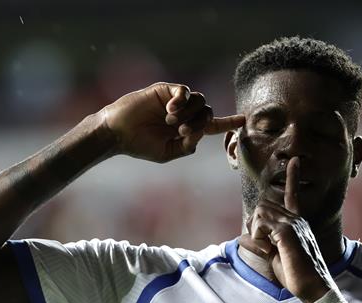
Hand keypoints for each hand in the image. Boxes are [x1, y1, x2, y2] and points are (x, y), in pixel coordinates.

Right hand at [102, 82, 244, 162]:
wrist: (118, 133)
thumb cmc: (140, 145)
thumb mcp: (167, 153)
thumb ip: (187, 146)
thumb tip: (201, 133)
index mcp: (187, 129)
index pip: (213, 125)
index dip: (228, 122)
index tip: (243, 120)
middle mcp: (184, 113)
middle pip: (208, 112)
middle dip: (200, 123)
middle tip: (181, 131)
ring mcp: (176, 101)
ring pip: (200, 101)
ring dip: (190, 113)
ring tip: (171, 122)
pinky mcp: (165, 90)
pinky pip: (184, 91)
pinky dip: (181, 101)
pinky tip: (169, 110)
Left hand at [239, 157, 330, 302]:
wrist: (315, 289)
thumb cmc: (296, 275)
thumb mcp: (274, 257)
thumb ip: (260, 244)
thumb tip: (241, 238)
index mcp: (297, 223)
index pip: (293, 195)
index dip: (293, 177)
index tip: (295, 160)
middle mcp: (297, 219)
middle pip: (263, 206)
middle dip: (255, 226)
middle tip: (266, 246)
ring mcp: (294, 224)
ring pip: (259, 213)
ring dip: (256, 233)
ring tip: (270, 249)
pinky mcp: (287, 232)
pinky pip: (260, 226)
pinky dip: (257, 240)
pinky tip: (270, 251)